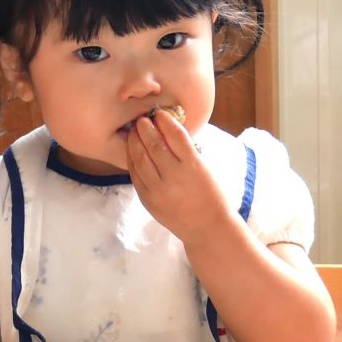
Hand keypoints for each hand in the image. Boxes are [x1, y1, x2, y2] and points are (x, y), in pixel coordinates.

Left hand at [126, 110, 234, 243]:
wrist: (206, 228)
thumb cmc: (210, 195)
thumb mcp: (204, 168)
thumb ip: (186, 151)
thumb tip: (167, 129)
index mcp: (192, 166)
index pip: (175, 134)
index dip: (165, 120)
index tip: (159, 113)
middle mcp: (173, 176)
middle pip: (153, 144)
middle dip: (145, 128)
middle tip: (142, 119)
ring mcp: (158, 189)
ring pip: (139, 158)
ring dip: (134, 141)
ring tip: (133, 131)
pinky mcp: (147, 199)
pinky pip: (135, 174)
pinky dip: (131, 159)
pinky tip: (132, 150)